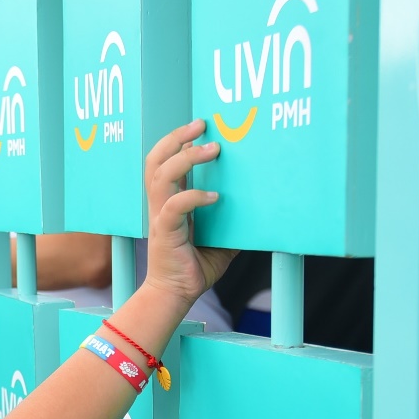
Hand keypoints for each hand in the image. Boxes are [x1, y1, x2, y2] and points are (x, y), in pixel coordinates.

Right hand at [143, 121, 238, 306]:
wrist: (176, 294)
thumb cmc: (195, 267)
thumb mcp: (222, 240)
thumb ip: (233, 221)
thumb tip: (263, 209)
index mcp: (169, 202)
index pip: (164, 162)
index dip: (177, 141)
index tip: (200, 127)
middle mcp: (160, 205)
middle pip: (155, 160)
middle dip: (176, 138)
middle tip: (201, 124)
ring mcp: (160, 218)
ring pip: (161, 176)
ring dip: (185, 159)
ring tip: (212, 150)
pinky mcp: (164, 233)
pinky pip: (174, 207)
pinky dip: (194, 197)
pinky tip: (216, 197)